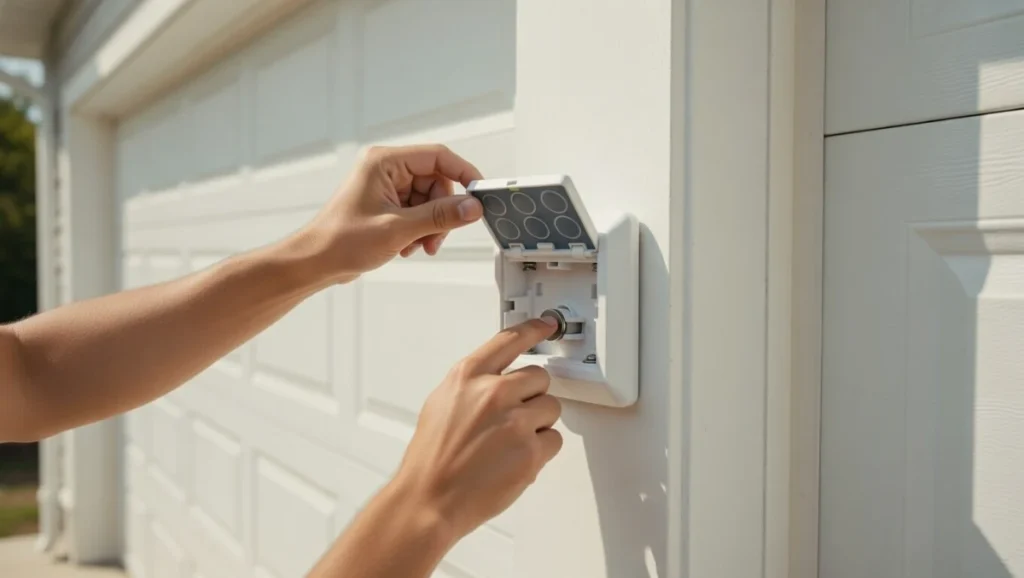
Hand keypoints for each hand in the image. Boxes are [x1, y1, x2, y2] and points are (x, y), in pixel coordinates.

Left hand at [298, 144, 484, 282]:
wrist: (316, 262)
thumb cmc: (342, 241)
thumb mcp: (398, 229)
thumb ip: (439, 216)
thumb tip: (472, 207)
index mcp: (385, 162)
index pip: (438, 157)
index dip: (463, 173)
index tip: (480, 194)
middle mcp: (387, 169)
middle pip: (436, 182)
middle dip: (441, 212)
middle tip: (437, 238)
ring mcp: (387, 186)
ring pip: (429, 200)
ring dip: (430, 225)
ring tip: (417, 246)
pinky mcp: (387, 204)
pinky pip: (418, 211)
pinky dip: (419, 230)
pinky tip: (406, 246)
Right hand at [391, 318, 564, 541]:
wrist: (430, 498)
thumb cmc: (431, 458)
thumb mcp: (441, 403)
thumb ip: (472, 385)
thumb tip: (496, 378)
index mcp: (468, 377)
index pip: (509, 340)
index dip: (533, 330)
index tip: (547, 325)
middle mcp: (493, 393)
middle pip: (539, 377)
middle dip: (530, 396)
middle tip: (512, 418)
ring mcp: (515, 422)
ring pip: (551, 408)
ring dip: (538, 424)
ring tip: (509, 442)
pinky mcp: (531, 451)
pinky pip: (554, 440)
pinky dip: (541, 450)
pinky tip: (516, 459)